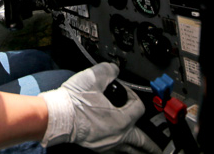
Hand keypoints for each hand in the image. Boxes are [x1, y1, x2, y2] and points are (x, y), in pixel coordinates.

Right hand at [39, 62, 159, 152]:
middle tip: (158, 147)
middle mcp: (118, 135)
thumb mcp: (93, 78)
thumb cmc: (73, 102)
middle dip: (150, 144)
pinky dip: (120, 148)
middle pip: (141, 141)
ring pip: (128, 150)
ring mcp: (107, 144)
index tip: (126, 91)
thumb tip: (113, 68)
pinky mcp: (96, 147)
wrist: (56, 117)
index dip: (133, 96)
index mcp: (122, 120)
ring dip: (136, 148)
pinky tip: (118, 145)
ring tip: (141, 150)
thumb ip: (108, 70)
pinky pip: (115, 151)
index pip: (138, 108)